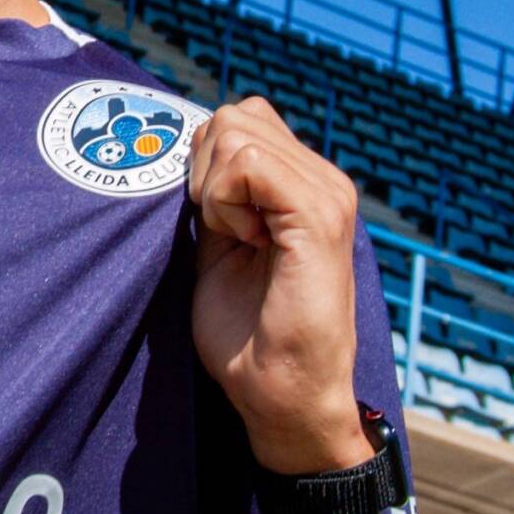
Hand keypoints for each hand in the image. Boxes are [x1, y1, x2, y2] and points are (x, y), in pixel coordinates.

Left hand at [187, 96, 372, 475]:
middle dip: (205, 171)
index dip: (204, 164)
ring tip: (239, 241)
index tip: (215, 224)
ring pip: (235, 132)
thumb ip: (218, 196)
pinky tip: (244, 243)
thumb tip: (186, 149)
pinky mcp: (318, 216)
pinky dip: (224, 202)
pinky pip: (248, 165)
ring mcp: (327, 194)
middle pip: (233, 117)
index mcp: (305, 184)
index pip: (239, 119)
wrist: (283, 396)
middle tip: (225, 233)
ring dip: (214, 189)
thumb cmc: (248, 335)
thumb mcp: (221, 247)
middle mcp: (325, 179)